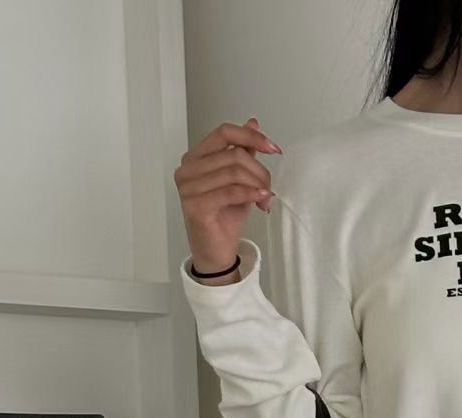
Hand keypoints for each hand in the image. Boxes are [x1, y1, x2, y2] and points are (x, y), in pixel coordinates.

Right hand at [174, 115, 282, 275]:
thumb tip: (253, 122)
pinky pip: (231, 191)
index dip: (251, 136)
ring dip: (257, 184)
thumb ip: (243, 151)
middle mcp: (188, 168)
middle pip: (233, 153)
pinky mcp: (195, 205)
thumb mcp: (239, 179)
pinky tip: (261, 200)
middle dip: (259, 170)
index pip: (224, 132)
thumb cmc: (224, 217)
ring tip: (265, 198)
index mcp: (196, 157)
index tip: (273, 148)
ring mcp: (188, 187)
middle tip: (269, 187)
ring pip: (234, 171)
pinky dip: (251, 194)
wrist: (216, 251)